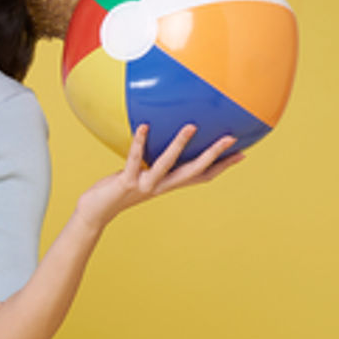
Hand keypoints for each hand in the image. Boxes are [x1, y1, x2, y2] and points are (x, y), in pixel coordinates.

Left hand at [75, 122, 240, 227]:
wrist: (96, 212)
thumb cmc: (118, 190)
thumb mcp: (141, 174)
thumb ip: (153, 161)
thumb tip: (161, 141)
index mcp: (168, 184)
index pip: (202, 175)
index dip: (222, 166)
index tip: (242, 153)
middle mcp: (161, 186)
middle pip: (193, 170)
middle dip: (213, 154)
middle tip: (231, 137)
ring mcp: (144, 185)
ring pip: (166, 164)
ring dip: (179, 146)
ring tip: (191, 126)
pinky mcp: (126, 182)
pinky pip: (134, 160)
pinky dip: (139, 143)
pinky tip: (144, 127)